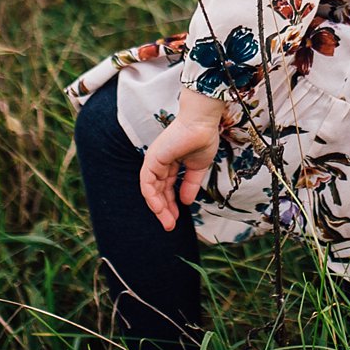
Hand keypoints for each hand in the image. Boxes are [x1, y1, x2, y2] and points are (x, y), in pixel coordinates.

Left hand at [139, 100, 223, 231]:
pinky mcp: (151, 160)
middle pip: (158, 191)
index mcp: (170, 163)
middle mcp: (159, 163)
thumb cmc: (202, 138)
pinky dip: (152, 198)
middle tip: (170, 226)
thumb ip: (190, 184)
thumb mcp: (198, 168)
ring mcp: (154, 161)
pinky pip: (147, 184)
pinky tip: (160, 209)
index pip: (167, 187)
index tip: (177, 218)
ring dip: (159, 208)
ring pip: (151, 190)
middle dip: (164, 210)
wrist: (202, 123)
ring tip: (167, 222)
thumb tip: (185, 202)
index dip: (171, 204)